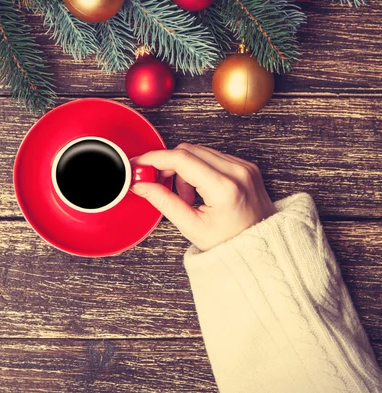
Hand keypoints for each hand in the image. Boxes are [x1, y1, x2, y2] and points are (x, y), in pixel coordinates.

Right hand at [131, 144, 275, 250]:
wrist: (262, 250)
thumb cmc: (231, 244)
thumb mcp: (192, 227)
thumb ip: (164, 202)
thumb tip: (142, 185)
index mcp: (224, 188)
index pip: (180, 159)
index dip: (154, 159)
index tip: (139, 164)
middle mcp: (237, 171)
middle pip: (188, 150)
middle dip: (167, 164)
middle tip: (157, 183)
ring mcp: (244, 167)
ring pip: (199, 151)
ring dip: (184, 169)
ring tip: (187, 197)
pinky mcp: (246, 166)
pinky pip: (212, 156)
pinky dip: (198, 169)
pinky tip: (200, 190)